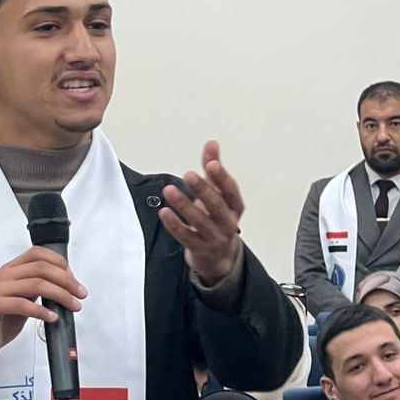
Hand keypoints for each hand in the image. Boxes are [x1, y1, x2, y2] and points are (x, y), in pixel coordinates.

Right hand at [0, 247, 85, 372]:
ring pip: (36, 284)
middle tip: (79, 293)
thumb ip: (37, 289)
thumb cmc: (0, 320)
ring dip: (60, 295)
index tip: (73, 278)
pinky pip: (22, 304)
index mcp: (10, 270)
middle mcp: (3, 276)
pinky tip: (52, 317)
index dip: (59, 262)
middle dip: (66, 281)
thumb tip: (65, 284)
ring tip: (72, 306)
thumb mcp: (23, 299)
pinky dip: (41, 311)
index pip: (37, 253)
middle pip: (41, 268)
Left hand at [161, 139, 245, 285]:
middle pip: (217, 206)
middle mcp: (228, 223)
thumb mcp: (217, 194)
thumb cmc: (217, 219)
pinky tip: (164, 212)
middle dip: (203, 190)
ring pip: (200, 221)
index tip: (212, 164)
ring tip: (169, 191)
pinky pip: (186, 237)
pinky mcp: (200, 249)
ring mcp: (215, 238)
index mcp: (235, 207)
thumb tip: (212, 143)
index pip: (231, 191)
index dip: (222, 178)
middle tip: (189, 175)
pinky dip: (175, 225)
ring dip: (184, 205)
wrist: (218, 256)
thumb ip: (213, 169)